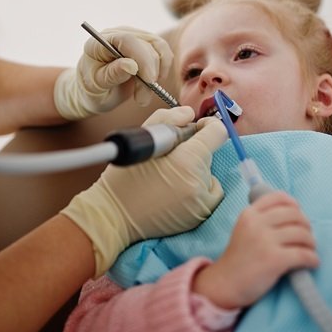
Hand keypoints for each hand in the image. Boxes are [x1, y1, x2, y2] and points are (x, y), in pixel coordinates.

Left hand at [54, 26, 172, 119]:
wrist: (95, 92)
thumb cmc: (92, 90)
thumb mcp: (97, 87)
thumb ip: (112, 75)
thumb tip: (131, 66)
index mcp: (98, 42)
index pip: (127, 40)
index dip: (142, 59)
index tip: (149, 81)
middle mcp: (117, 35)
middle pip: (145, 45)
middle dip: (149, 75)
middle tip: (142, 100)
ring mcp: (133, 37)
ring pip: (158, 48)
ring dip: (157, 74)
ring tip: (143, 96)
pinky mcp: (145, 44)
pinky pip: (163, 52)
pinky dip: (163, 69)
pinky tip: (153, 84)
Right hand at [60, 106, 227, 275]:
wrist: (114, 216)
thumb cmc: (124, 177)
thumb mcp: (143, 138)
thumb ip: (169, 119)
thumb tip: (190, 115)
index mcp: (187, 160)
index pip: (217, 133)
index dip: (207, 126)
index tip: (196, 129)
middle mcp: (198, 183)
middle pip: (209, 154)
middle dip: (193, 151)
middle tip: (168, 158)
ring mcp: (201, 203)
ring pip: (209, 174)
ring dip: (196, 171)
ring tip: (169, 177)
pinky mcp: (200, 217)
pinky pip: (209, 194)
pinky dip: (198, 190)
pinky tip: (175, 191)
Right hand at [192, 191, 318, 308]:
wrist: (226, 283)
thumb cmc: (239, 258)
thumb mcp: (244, 229)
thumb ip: (261, 218)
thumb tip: (293, 212)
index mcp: (249, 214)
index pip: (278, 197)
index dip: (294, 204)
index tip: (299, 214)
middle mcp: (257, 223)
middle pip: (294, 215)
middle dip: (306, 225)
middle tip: (306, 237)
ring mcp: (265, 241)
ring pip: (302, 234)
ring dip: (311, 243)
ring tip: (310, 250)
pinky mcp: (274, 260)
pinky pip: (304, 254)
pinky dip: (313, 259)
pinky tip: (312, 263)